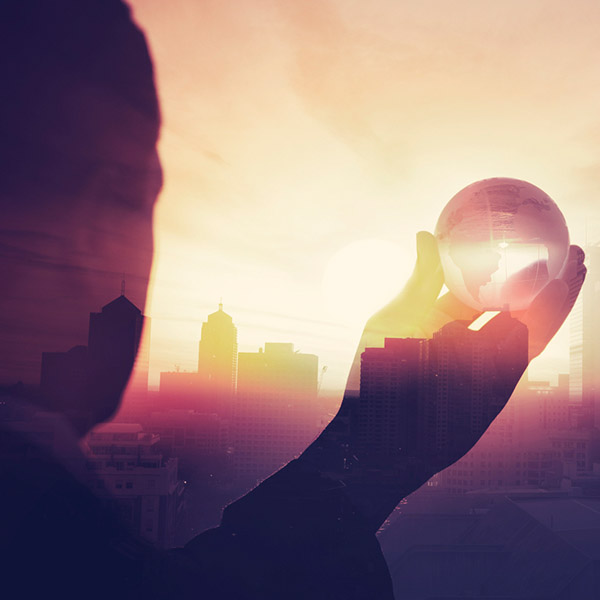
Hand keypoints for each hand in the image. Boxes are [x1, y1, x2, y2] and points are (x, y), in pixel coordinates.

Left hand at [346, 232, 585, 389]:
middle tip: (565, 248)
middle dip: (541, 278)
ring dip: (558, 293)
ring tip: (578, 261)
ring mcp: (487, 360)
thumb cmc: (376, 370)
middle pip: (513, 303)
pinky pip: (528, 345)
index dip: (502, 267)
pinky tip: (562, 289)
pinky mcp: (500, 380)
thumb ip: (422, 280)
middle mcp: (470, 341)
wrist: (379, 427)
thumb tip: (427, 234)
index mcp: (442, 321)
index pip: (479, 289)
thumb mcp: (397, 317)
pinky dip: (549, 318)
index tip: (520, 241)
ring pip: (531, 321)